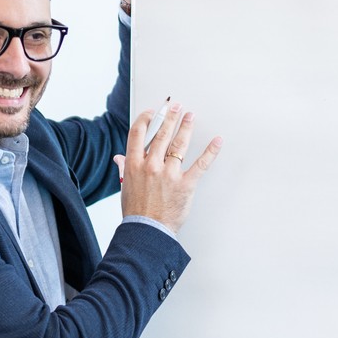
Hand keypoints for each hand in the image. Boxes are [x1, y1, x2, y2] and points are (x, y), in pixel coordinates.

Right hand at [113, 102, 220, 232]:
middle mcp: (151, 165)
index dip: (145, 119)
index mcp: (134, 164)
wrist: (147, 231)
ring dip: (185, 127)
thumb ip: (125, 169)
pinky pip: (201, 164)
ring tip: (190, 116)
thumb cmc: (136, 212)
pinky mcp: (185, 184)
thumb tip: (119, 158)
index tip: (151, 112)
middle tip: (175, 106)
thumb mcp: (126, 187)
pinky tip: (217, 141)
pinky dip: (211, 151)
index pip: (138, 133)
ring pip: (179, 144)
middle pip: (161, 134)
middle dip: (169, 117)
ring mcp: (169, 174)